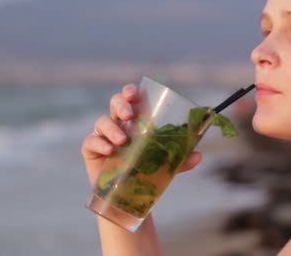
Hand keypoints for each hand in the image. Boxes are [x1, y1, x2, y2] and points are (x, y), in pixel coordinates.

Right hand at [81, 83, 202, 185]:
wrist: (127, 197)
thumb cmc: (146, 172)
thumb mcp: (166, 166)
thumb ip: (181, 160)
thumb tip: (199, 156)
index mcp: (135, 121)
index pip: (131, 99)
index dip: (131, 91)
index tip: (135, 94)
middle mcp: (118, 124)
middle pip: (115, 103)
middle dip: (121, 104)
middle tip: (130, 115)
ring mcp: (103, 136)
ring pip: (102, 121)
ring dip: (112, 128)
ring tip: (122, 141)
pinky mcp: (91, 150)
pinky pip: (91, 141)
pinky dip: (99, 144)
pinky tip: (109, 150)